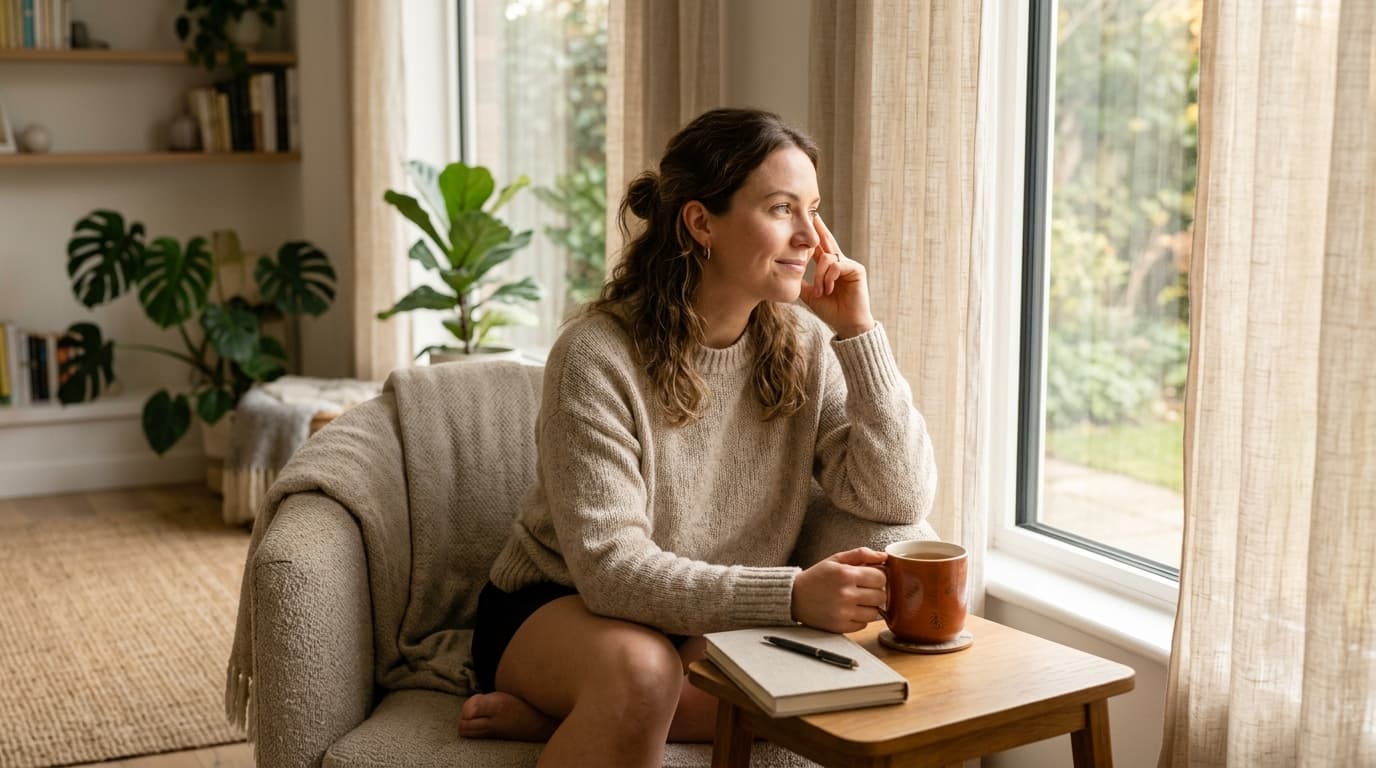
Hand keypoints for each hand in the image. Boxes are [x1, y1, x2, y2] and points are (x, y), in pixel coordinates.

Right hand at [790, 547, 887, 632]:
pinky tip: (849, 610)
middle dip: (875, 592)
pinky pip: (864, 624)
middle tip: (864, 589)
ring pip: (875, 613)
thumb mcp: (835, 559)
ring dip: (869, 607)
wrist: (794, 597)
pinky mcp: (840, 627)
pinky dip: (860, 618)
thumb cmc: (816, 577)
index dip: (878, 577)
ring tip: (856, 600)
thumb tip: (884, 556)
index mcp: (846, 574)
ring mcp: (844, 612)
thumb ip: (860, 554)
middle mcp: (846, 594)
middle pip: (881, 596)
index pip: (881, 578)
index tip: (870, 578)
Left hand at [801, 215, 876, 338]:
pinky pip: (836, 265)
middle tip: (812, 213)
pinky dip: (829, 277)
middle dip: (819, 227)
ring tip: (820, 291)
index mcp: (828, 267)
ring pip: (827, 257)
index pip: (818, 246)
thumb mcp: (810, 294)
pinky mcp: (856, 269)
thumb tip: (787, 273)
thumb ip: (801, 282)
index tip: (804, 222)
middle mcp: (839, 262)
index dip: (811, 235)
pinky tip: (828, 289)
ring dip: (819, 276)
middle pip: (827, 240)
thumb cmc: (831, 311)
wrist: (846, 324)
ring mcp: (848, 265)